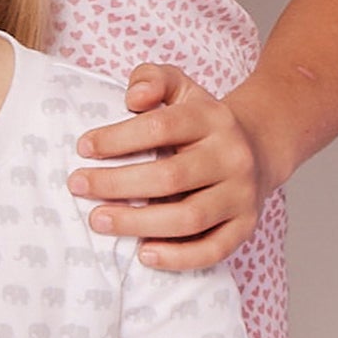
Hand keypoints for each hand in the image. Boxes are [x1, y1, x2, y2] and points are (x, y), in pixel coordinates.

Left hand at [69, 66, 266, 272]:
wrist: (258, 147)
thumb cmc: (202, 122)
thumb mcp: (181, 89)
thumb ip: (153, 79)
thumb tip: (134, 97)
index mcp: (212, 119)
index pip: (161, 126)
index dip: (118, 138)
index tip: (83, 148)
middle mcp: (232, 157)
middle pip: (171, 176)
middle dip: (117, 184)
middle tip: (78, 186)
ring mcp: (241, 194)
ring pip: (189, 217)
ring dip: (138, 224)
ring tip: (99, 221)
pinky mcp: (245, 226)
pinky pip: (212, 250)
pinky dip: (177, 258)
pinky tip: (143, 254)